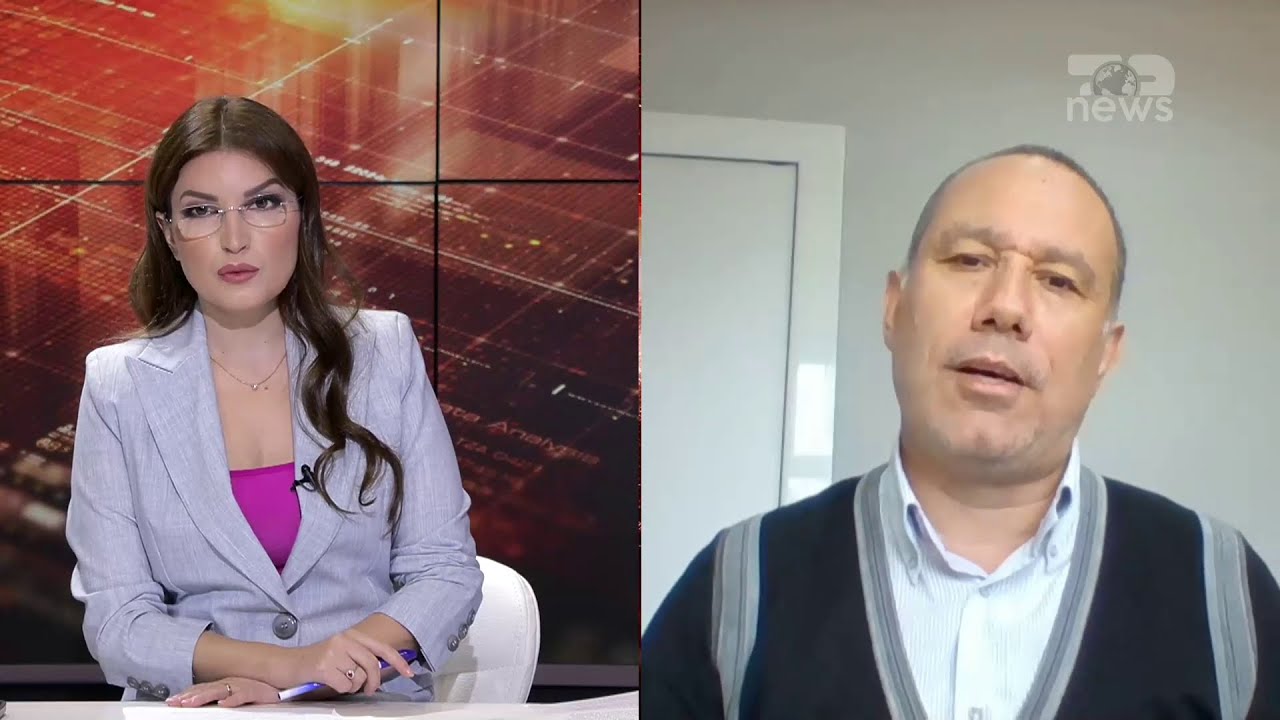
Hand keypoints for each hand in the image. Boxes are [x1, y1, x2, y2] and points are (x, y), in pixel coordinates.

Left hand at [166, 677, 279, 706]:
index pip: (201, 689)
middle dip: (189, 696)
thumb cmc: (260, 691)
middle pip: (206, 690)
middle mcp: (231, 683)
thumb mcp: (237, 694)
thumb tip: (210, 704)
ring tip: (191, 703)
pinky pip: (242, 696)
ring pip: (219, 691)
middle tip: (176, 702)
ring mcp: (242, 686)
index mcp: (225, 684)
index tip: (172, 700)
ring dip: (204, 697)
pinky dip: (232, 700)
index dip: (186, 694)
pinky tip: (223, 704)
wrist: (284, 683)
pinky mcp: (255, 691)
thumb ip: (223, 697)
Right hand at [280, 628, 414, 695]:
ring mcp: (333, 652)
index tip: (409, 673)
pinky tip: (330, 684)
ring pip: (359, 677)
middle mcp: (344, 640)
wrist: (285, 665)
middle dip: (374, 682)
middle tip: (368, 690)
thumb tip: (386, 669)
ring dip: (353, 686)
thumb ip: (361, 658)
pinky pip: (345, 686)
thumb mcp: (341, 655)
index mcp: (351, 636)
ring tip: (339, 682)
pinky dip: (341, 690)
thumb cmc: (315, 663)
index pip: (382, 648)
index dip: (398, 661)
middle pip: (373, 664)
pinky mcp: (323, 667)